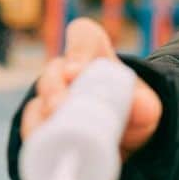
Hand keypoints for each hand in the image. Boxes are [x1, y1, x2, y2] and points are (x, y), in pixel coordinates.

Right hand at [19, 17, 162, 157]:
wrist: (129, 141)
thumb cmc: (135, 113)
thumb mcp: (147, 109)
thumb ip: (146, 106)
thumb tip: (141, 106)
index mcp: (96, 56)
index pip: (84, 35)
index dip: (78, 49)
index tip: (76, 71)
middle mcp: (68, 73)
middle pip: (53, 70)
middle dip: (53, 88)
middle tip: (59, 105)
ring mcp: (52, 99)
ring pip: (37, 99)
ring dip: (40, 114)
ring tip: (51, 129)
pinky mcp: (43, 125)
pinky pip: (31, 127)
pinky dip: (34, 135)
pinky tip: (41, 145)